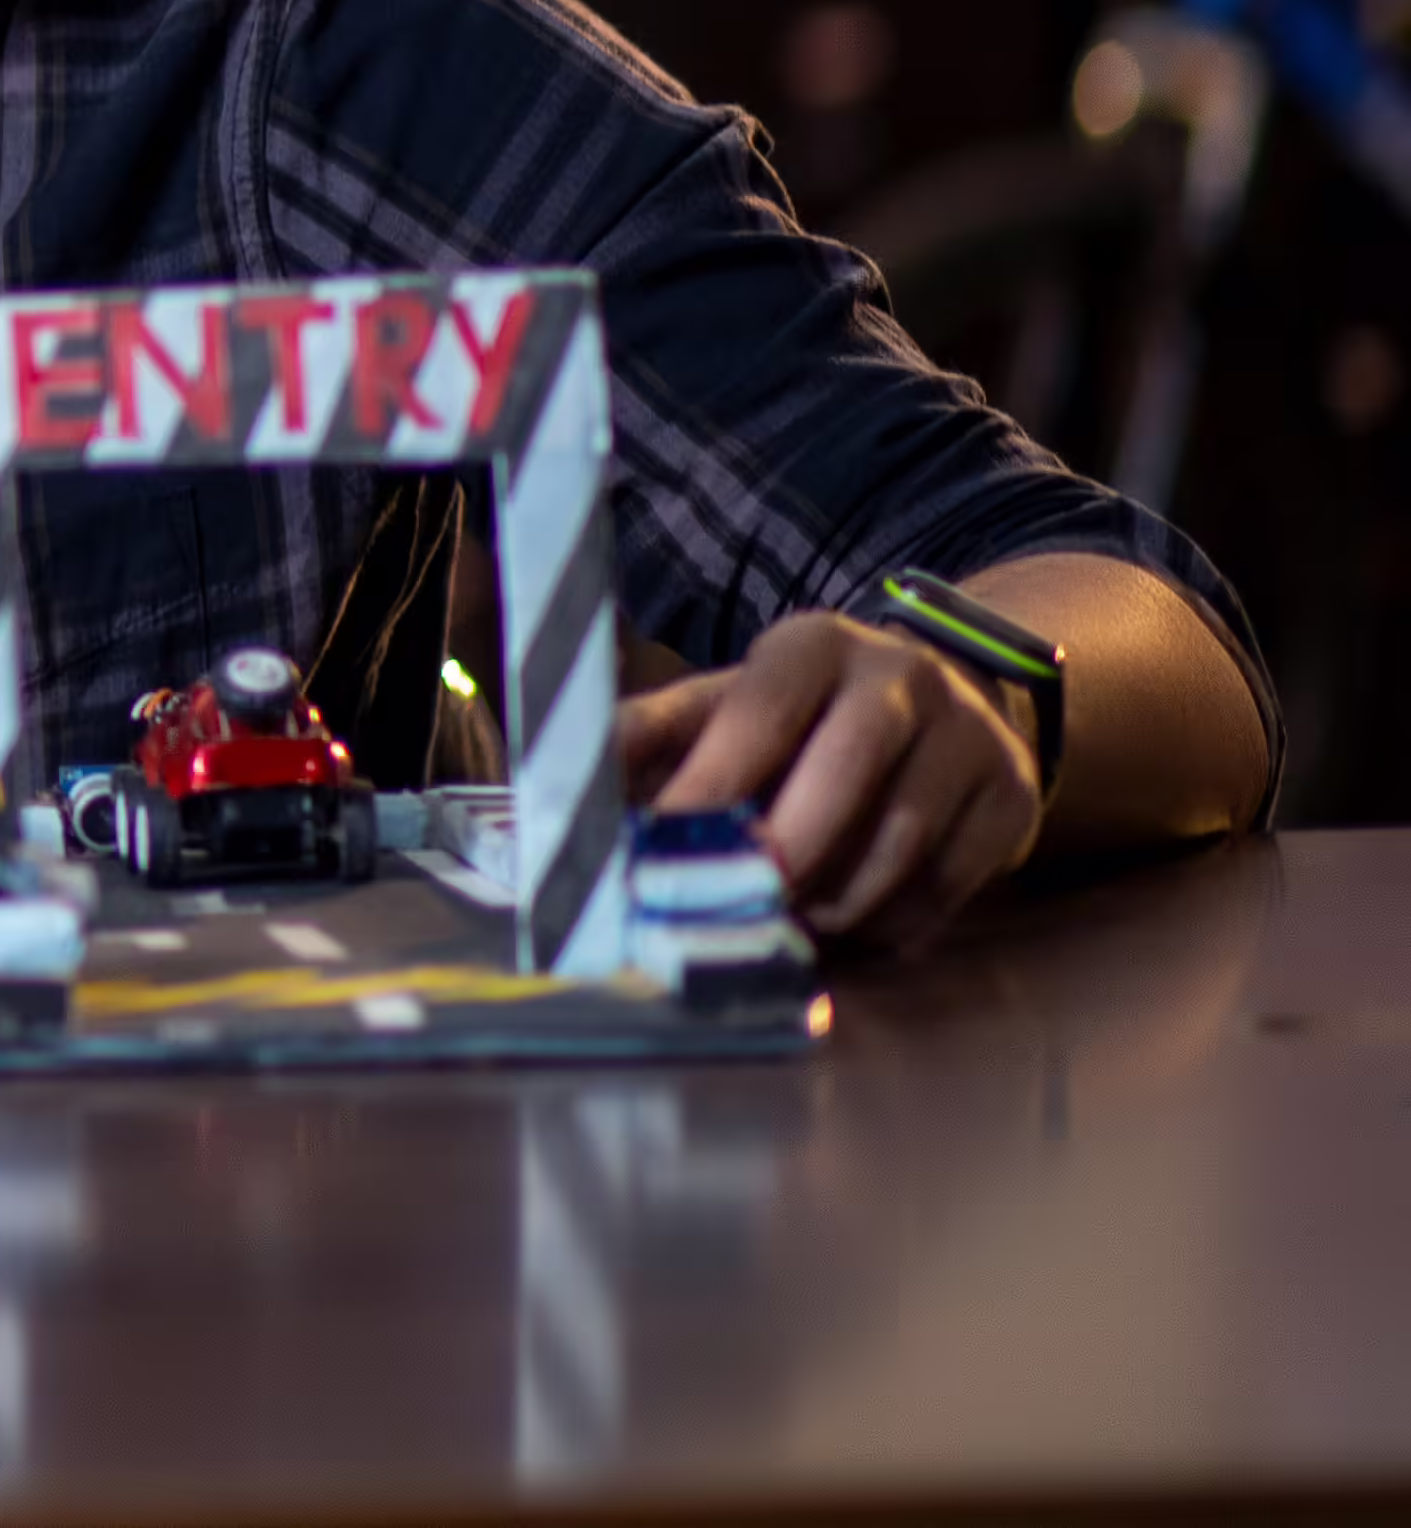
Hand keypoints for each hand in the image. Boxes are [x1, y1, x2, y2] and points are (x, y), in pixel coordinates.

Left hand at [616, 609, 1045, 959]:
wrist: (940, 704)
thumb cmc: (797, 719)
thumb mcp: (721, 705)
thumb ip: (646, 737)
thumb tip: (556, 781)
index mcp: (812, 645)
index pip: (757, 715)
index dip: (709, 785)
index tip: (668, 845)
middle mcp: (901, 677)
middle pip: (841, 777)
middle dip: (783, 852)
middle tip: (739, 902)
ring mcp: (970, 737)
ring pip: (899, 840)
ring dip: (833, 901)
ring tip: (787, 925)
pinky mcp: (1013, 799)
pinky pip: (947, 885)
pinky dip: (891, 921)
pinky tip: (852, 926)